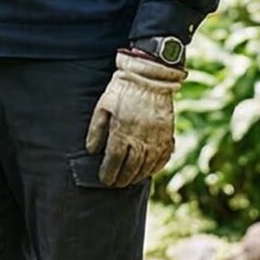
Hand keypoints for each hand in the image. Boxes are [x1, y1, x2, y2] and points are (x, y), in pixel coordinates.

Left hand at [84, 51, 184, 186]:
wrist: (150, 76)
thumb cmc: (122, 90)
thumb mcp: (103, 106)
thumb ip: (96, 130)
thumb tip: (91, 151)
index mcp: (122, 130)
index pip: (114, 160)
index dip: (108, 173)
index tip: (105, 179)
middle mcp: (140, 137)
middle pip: (131, 167)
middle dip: (122, 178)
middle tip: (116, 184)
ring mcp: (156, 137)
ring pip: (147, 165)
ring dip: (138, 176)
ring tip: (130, 180)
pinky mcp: (168, 134)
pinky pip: (164, 156)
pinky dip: (156, 167)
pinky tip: (149, 170)